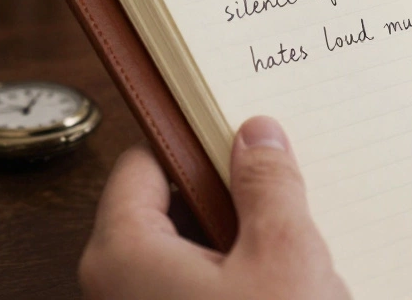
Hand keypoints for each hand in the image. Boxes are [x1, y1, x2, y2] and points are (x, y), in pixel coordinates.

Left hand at [79, 117, 349, 299]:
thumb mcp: (285, 256)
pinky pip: (197, 292)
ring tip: (296, 247)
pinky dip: (239, 282)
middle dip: (230, 196)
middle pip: (167, 208)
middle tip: (283, 186)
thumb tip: (256, 135)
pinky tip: (288, 290)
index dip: (194, 140)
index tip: (238, 127)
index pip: (144, 163)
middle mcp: (115, 288)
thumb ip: (269, 184)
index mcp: (123, 252)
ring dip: (241, 243)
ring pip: (189, 255)